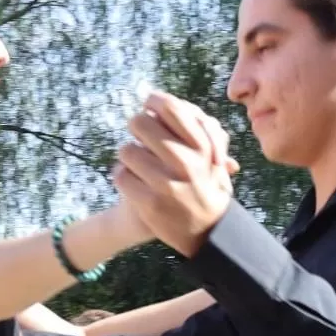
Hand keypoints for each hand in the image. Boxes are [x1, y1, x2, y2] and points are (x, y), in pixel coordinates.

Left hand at [114, 92, 236, 255]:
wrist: (207, 235)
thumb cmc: (207, 188)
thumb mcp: (214, 159)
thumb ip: (203, 132)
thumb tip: (175, 105)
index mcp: (202, 148)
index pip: (171, 108)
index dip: (155, 100)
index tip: (149, 102)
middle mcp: (186, 163)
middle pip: (140, 123)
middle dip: (137, 126)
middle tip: (139, 133)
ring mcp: (166, 185)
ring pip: (127, 150)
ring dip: (128, 154)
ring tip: (136, 163)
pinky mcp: (149, 204)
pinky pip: (121, 176)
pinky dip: (122, 177)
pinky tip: (132, 181)